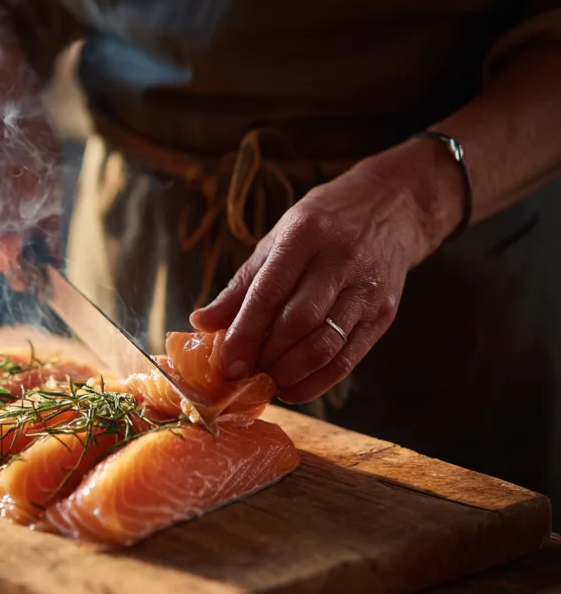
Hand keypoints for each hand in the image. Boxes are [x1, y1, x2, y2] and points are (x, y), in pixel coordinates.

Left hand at [190, 140, 464, 402]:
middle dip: (267, 358)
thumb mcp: (277, 240)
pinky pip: (349, 358)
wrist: (392, 206)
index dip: (245, 334)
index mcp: (304, 236)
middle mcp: (340, 261)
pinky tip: (295, 387)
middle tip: (244, 375)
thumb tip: (201, 322)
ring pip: (326, 346)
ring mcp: (367, 289)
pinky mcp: (385, 313)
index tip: (227, 365)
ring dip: (291, 374)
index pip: (269, 294)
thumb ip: (241, 285)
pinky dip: (318, 381)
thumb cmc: (322, 225)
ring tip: (268, 382)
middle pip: (298, 324)